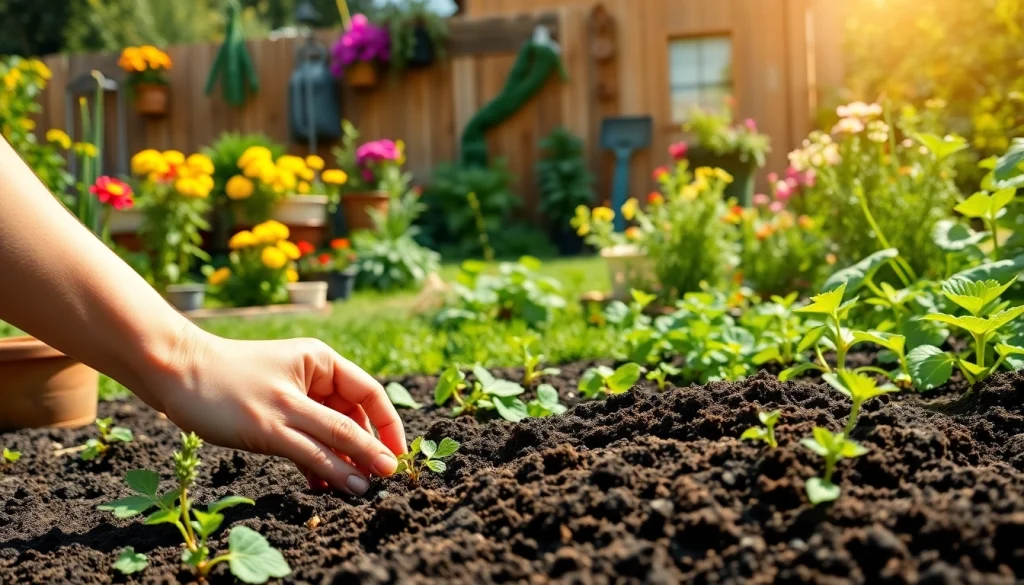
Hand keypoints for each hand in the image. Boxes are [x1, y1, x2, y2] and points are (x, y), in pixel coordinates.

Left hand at [140, 329, 406, 495]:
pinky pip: (306, 440)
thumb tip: (369, 478)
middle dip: (362, 451)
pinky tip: (317, 486)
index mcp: (323, 364)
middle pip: (353, 418)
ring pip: (329, 433)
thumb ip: (330, 449)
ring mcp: (294, 396)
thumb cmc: (225, 390)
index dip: (389, 431)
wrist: (169, 376)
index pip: (372, 397)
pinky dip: (313, 462)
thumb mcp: (282, 423)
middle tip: (369, 487)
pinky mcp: (275, 415)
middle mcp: (313, 378)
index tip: (396, 466)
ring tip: (343, 492)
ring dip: (338, 461)